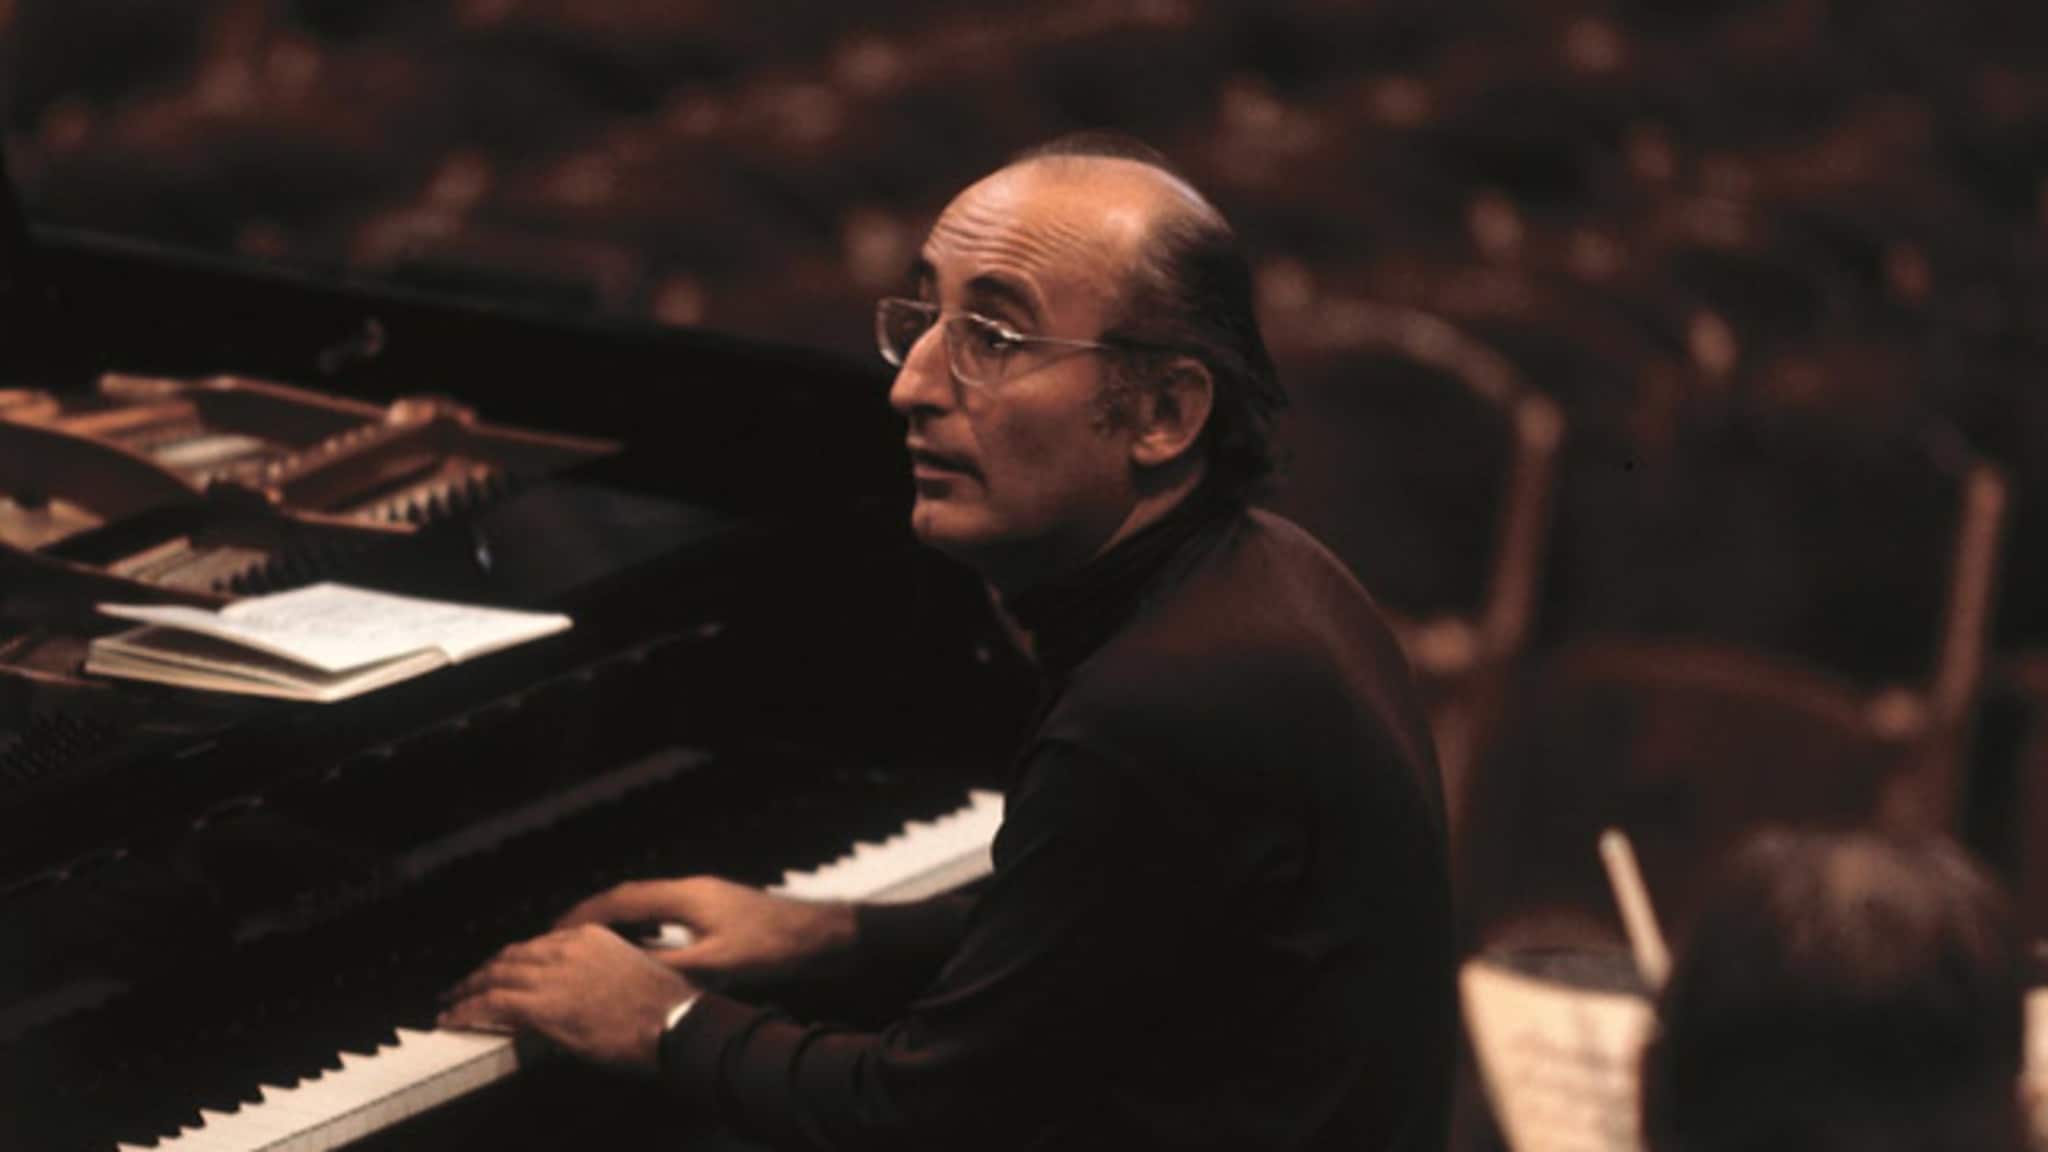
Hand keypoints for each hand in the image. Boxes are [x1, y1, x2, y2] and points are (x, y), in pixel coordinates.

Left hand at [438, 924, 695, 1073]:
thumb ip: (599, 973)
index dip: (515, 959)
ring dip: (469, 989)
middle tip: (468, 984)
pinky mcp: (542, 1004)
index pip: (539, 944)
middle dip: (486, 970)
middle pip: (512, 955)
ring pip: (495, 975)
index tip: (504, 970)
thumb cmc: (664, 1007)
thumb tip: (581, 991)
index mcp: (591, 936)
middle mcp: (567, 947)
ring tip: (454, 1000)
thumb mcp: (631, 973)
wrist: (673, 1024)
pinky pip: (492, 1002)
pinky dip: (468, 1009)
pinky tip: (455, 1017)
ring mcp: (553, 974)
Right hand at [555, 876, 856, 986]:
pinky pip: (668, 912)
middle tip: (562, 938)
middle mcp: (693, 890)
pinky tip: (643, 946)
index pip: (621, 899)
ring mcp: (706, 898)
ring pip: (649, 903)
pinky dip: (645, 925)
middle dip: (594, 917)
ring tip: (592, 944)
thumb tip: (626, 971)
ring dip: (619, 920)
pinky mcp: (719, 910)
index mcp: (686, 896)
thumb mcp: (717, 964)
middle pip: (630, 896)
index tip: (554, 932)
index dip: (584, 916)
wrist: (822, 936)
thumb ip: (670, 966)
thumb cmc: (775, 949)